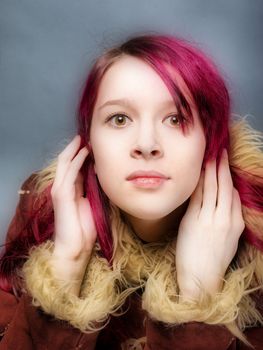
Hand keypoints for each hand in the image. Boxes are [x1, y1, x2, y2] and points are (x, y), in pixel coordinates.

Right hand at [51, 135, 96, 262]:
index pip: (75, 167)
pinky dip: (77, 160)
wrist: (76, 247)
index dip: (82, 155)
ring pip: (66, 163)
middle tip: (87, 136)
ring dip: (75, 150)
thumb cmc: (86, 229)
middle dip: (76, 148)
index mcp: (72, 190)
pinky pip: (70, 173)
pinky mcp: (61, 194)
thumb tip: (104, 174)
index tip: (93, 145)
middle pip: (67, 162)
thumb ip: (95, 189)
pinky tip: (84, 152)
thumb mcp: (94, 203)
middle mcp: (64, 187)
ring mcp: (60, 190)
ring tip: (84, 139)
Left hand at [175, 149, 244, 300]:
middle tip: (220, 151)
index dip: (228, 177)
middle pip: (223, 185)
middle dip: (221, 166)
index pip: (233, 193)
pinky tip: (196, 172)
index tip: (224, 164)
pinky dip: (197, 182)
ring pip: (211, 187)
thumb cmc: (213, 260)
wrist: (200, 279)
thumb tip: (225, 198)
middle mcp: (224, 218)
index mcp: (236, 223)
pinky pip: (196, 195)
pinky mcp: (193, 220)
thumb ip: (229, 219)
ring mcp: (208, 218)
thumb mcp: (229, 240)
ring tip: (210, 155)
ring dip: (210, 169)